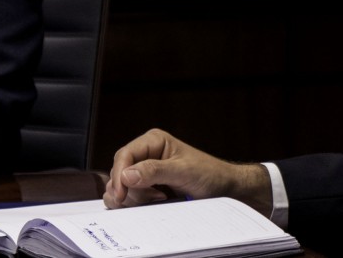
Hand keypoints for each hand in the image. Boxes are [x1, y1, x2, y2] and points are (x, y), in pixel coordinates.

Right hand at [103, 129, 272, 215]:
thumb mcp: (183, 171)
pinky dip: (136, 202)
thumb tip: (126, 174)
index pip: (124, 156)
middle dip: (131, 189)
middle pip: (120, 173)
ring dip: (135, 197)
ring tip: (161, 198)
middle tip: (156, 197)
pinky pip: (128, 195)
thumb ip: (155, 171)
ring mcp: (144, 169)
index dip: (119, 175)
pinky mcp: (146, 184)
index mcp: (154, 140)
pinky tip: (157, 201)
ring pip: (121, 186)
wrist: (223, 187)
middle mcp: (146, 152)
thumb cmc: (209, 174)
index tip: (122, 194)